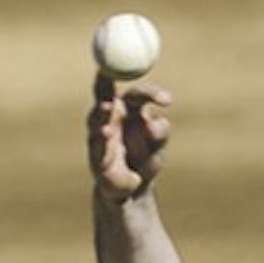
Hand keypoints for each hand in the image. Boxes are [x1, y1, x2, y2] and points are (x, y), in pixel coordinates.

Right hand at [86, 75, 171, 204]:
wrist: (133, 189)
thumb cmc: (146, 158)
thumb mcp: (157, 145)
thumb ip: (159, 133)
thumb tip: (152, 123)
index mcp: (129, 109)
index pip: (136, 94)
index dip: (150, 94)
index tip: (167, 101)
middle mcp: (110, 117)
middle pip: (104, 93)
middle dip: (103, 81)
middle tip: (106, 73)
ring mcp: (99, 134)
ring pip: (97, 118)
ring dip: (102, 112)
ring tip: (107, 107)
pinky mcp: (96, 156)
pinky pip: (97, 145)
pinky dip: (101, 139)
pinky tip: (105, 133)